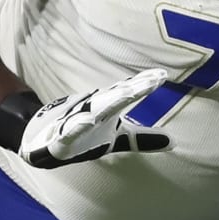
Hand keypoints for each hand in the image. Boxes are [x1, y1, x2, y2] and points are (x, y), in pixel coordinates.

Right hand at [18, 68, 172, 167]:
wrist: (43, 144)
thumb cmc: (86, 138)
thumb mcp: (118, 139)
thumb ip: (143, 139)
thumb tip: (174, 142)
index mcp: (108, 108)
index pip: (128, 93)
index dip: (144, 84)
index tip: (162, 75)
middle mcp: (94, 109)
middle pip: (117, 96)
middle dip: (134, 88)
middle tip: (152, 80)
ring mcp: (77, 120)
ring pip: (96, 109)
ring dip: (111, 101)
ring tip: (128, 92)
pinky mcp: (62, 137)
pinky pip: (71, 130)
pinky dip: (79, 124)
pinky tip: (89, 120)